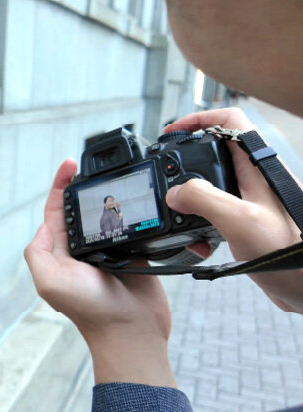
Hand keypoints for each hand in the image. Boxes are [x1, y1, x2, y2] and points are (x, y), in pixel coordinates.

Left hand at [24, 159, 174, 386]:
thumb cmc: (90, 311)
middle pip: (81, 209)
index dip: (60, 186)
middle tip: (96, 167)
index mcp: (58, 252)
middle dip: (85, 186)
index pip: (56, 211)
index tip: (70, 164)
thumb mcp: (49, 282)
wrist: (132, 331)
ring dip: (110, 196)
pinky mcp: (132, 254)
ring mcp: (107, 251)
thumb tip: (45, 224)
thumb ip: (38, 252)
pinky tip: (139, 200)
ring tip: (117, 178)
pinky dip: (134, 212)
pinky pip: (132, 226)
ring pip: (107, 214)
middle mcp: (80, 251)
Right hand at [164, 107, 302, 312]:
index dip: (198, 119)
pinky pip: (214, 214)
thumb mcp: (239, 220)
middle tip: (163, 173)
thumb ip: (203, 199)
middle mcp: (254, 178)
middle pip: (213, 152)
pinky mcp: (245, 222)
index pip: (229, 122)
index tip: (171, 132)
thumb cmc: (289, 252)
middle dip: (184, 163)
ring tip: (176, 217)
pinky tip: (198, 245)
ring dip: (189, 201)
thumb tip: (174, 192)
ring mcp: (250, 200)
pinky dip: (199, 227)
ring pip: (210, 185)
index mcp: (257, 166)